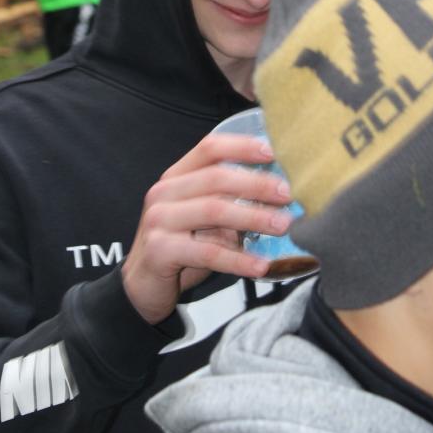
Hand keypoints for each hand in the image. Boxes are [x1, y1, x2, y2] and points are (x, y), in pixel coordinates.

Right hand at [121, 132, 292, 324]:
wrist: (144, 286)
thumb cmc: (182, 246)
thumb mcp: (204, 219)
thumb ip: (229, 202)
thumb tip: (279, 195)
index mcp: (176, 176)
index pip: (209, 148)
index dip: (242, 146)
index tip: (272, 152)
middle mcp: (164, 192)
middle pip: (216, 178)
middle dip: (256, 184)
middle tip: (288, 194)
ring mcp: (159, 219)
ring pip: (214, 211)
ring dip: (253, 217)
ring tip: (283, 226)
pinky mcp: (160, 250)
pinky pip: (207, 252)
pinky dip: (238, 259)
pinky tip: (261, 266)